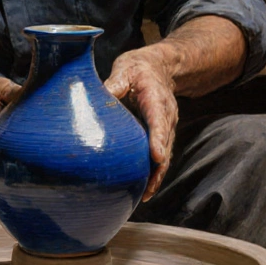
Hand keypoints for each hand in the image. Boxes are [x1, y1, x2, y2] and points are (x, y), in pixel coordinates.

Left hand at [105, 47, 178, 201]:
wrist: (159, 69)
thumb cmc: (138, 70)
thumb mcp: (125, 69)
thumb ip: (115, 82)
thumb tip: (98, 95)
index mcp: (156, 99)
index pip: (158, 120)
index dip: (158, 139)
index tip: (157, 156)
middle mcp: (166, 116)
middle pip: (165, 144)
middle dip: (158, 167)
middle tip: (148, 187)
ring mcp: (167, 128)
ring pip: (165, 155)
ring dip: (157, 176)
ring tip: (144, 195)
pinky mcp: (162, 136)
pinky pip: (161, 157)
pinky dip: (155, 173)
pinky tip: (144, 190)